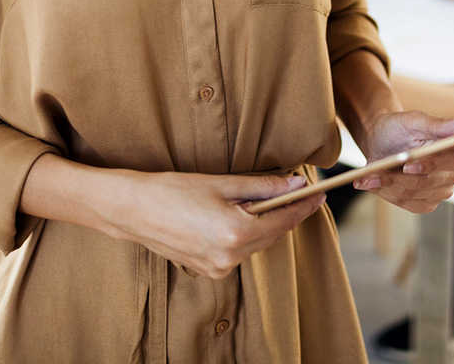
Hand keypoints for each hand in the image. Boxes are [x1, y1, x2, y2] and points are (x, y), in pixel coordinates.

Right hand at [101, 171, 326, 278]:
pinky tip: (241, 215)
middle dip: (286, 212)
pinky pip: (238, 251)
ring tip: (269, 199)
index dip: (303, 205)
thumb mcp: (221, 183)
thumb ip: (262, 186)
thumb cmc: (173, 190)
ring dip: (265, 223)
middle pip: (272, 233)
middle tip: (299, 190)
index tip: (319, 193)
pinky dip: (245, 233)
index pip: (283, 219)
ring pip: (256, 243)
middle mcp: (230, 257)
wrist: (134, 210)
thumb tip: (294, 183)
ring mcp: (219, 268)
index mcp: (236, 233)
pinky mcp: (208, 270)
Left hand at [353, 110, 453, 213]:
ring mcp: (441, 190)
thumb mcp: (415, 120)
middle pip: (429, 182)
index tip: (407, 165)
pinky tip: (370, 184)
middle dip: (399, 178)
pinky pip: (407, 203)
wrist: (382, 140)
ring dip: (388, 186)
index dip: (431, 165)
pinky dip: (387, 194)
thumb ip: (441, 124)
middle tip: (373, 174)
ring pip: (415, 194)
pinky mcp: (426, 202)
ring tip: (364, 179)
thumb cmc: (399, 127)